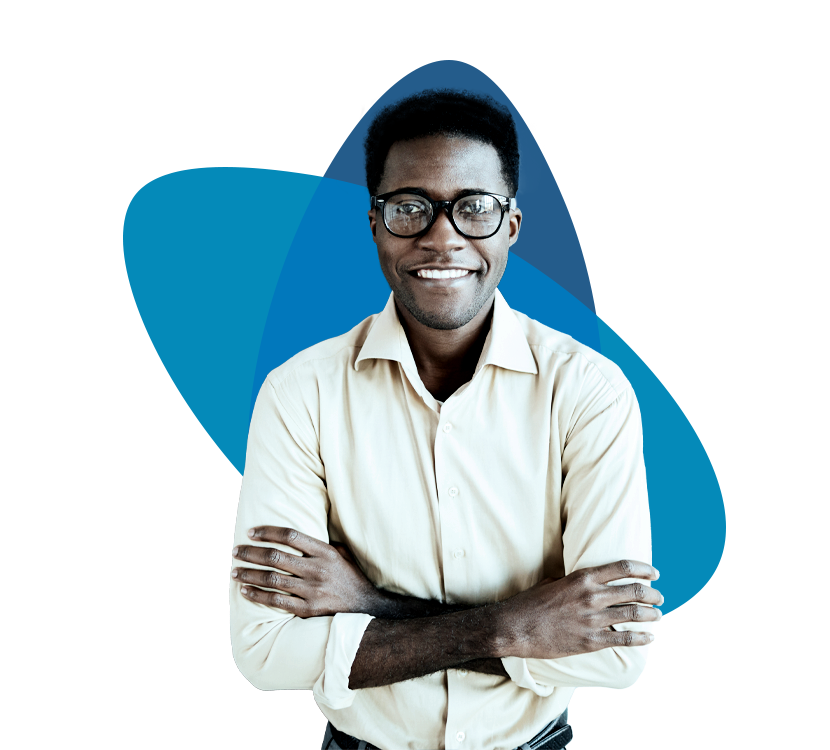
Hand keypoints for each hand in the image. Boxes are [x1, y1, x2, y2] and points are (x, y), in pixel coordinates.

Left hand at [232, 526, 380, 617]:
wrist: (367, 608)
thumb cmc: (351, 579)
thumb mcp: (342, 555)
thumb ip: (322, 545)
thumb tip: (298, 536)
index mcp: (325, 552)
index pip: (291, 536)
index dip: (268, 532)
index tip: (251, 532)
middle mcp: (317, 569)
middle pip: (276, 557)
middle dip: (251, 553)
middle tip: (236, 551)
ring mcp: (312, 590)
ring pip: (272, 579)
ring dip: (250, 574)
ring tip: (235, 571)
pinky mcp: (308, 609)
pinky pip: (276, 602)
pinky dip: (258, 595)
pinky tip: (246, 590)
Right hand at [496, 560, 662, 659]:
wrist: (515, 628)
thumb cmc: (530, 603)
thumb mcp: (552, 582)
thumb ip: (573, 581)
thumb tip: (586, 582)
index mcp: (582, 578)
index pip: (623, 568)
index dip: (644, 569)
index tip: (654, 573)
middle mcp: (591, 596)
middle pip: (634, 591)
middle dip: (652, 594)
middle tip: (659, 597)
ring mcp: (592, 620)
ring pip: (634, 614)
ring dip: (651, 615)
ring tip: (658, 616)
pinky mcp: (591, 642)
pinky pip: (624, 639)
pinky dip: (641, 638)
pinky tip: (649, 637)